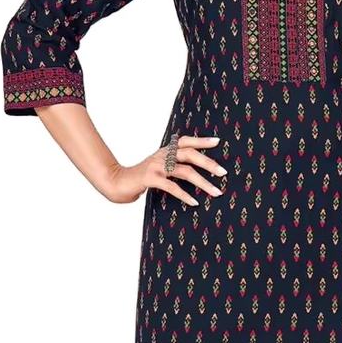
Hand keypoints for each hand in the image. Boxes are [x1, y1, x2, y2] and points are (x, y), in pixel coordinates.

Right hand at [102, 134, 226, 204]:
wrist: (117, 183)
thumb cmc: (141, 178)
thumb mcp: (159, 167)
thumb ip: (173, 166)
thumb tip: (196, 173)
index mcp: (166, 151)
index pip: (186, 141)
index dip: (201, 140)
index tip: (218, 141)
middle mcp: (162, 155)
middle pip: (190, 154)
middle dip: (208, 163)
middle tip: (223, 172)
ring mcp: (156, 166)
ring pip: (185, 171)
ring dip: (203, 182)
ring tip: (216, 192)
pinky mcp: (150, 178)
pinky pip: (172, 186)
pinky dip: (185, 194)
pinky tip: (194, 202)